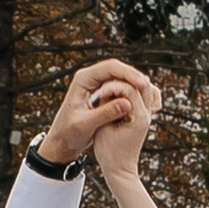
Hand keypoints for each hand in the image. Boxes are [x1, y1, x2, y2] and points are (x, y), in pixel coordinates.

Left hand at [39, 60, 158, 168]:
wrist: (62, 140)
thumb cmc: (69, 133)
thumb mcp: (86, 125)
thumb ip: (105, 114)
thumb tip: (127, 103)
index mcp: (83, 79)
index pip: (110, 67)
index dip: (128, 74)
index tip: (142, 85)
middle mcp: (89, 77)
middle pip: (116, 68)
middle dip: (133, 75)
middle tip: (147, 87)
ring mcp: (95, 83)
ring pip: (119, 75)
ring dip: (132, 82)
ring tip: (146, 92)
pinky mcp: (100, 91)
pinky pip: (118, 84)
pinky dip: (129, 89)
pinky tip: (138, 97)